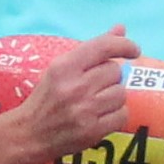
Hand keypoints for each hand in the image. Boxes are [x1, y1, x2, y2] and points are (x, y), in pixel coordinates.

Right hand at [0, 28, 137, 163]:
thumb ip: (92, 50)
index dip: (124, 44)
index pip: (104, 46)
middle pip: (115, 71)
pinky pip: (122, 115)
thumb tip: (121, 29)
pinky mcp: (92, 130)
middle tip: (95, 87)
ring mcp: (85, 110)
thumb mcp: (60, 69)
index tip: (134, 50)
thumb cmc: (46, 99)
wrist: (29, 135)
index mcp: (64, 67)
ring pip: (121, 93)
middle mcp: (75, 87)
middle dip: (110, 78)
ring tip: (96, 103)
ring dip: (113, 97)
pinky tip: (100, 116)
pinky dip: (115, 115)